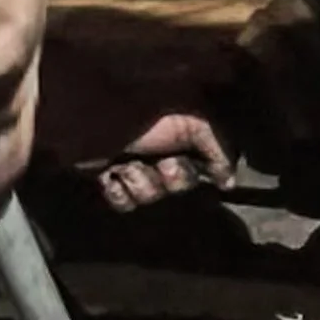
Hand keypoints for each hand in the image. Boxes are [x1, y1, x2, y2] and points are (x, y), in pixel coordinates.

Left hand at [84, 111, 235, 212]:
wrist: (90, 121)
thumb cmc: (142, 116)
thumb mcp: (190, 124)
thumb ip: (216, 149)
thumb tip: (229, 181)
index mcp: (177, 137)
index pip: (200, 168)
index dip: (192, 172)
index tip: (188, 167)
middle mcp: (158, 151)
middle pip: (177, 186)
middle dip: (169, 177)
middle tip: (160, 163)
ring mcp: (132, 166)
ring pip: (150, 197)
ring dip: (140, 181)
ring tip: (126, 163)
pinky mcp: (109, 179)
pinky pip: (125, 204)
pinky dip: (117, 191)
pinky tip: (110, 175)